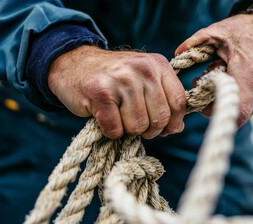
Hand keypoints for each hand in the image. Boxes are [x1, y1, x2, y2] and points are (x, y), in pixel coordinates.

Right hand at [48, 45, 185, 138]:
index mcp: (157, 64)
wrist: (73, 63)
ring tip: (117, 116)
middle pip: (160, 118)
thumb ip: (163, 99)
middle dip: (148, 130)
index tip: (164, 129)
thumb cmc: (113, 78)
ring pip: (138, 126)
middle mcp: (142, 69)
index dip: (173, 122)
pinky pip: (115, 129)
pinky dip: (110, 131)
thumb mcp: (143, 78)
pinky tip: (104, 118)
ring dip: (127, 130)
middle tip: (134, 123)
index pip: (179, 101)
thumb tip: (176, 129)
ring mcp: (121, 80)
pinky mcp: (100, 93)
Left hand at [176, 14, 252, 126]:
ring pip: (238, 111)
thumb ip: (196, 42)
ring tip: (217, 77)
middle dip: (212, 102)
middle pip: (233, 112)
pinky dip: (232, 97)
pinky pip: (245, 107)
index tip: (200, 97)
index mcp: (251, 74)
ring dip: (221, 98)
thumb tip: (177, 52)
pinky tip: (229, 80)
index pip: (236, 111)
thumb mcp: (216, 32)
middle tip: (202, 81)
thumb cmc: (241, 30)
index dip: (213, 112)